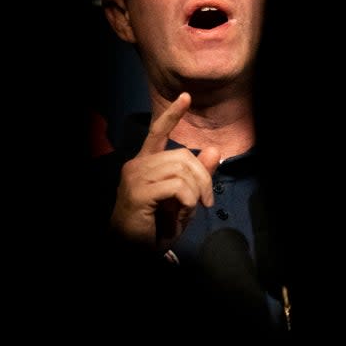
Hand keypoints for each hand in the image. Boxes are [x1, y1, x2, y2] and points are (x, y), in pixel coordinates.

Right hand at [109, 92, 221, 252]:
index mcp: (144, 164)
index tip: (185, 97)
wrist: (131, 248)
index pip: (157, 132)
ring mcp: (135, 177)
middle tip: (206, 200)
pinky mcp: (137, 192)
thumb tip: (214, 151)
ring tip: (193, 208)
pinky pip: (176, 186)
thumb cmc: (155, 227)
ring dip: (196, 190)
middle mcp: (136, 165)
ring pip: (180, 168)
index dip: (173, 114)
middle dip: (202, 176)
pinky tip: (183, 211)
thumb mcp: (182, 200)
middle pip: (181, 155)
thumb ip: (196, 176)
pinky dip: (188, 199)